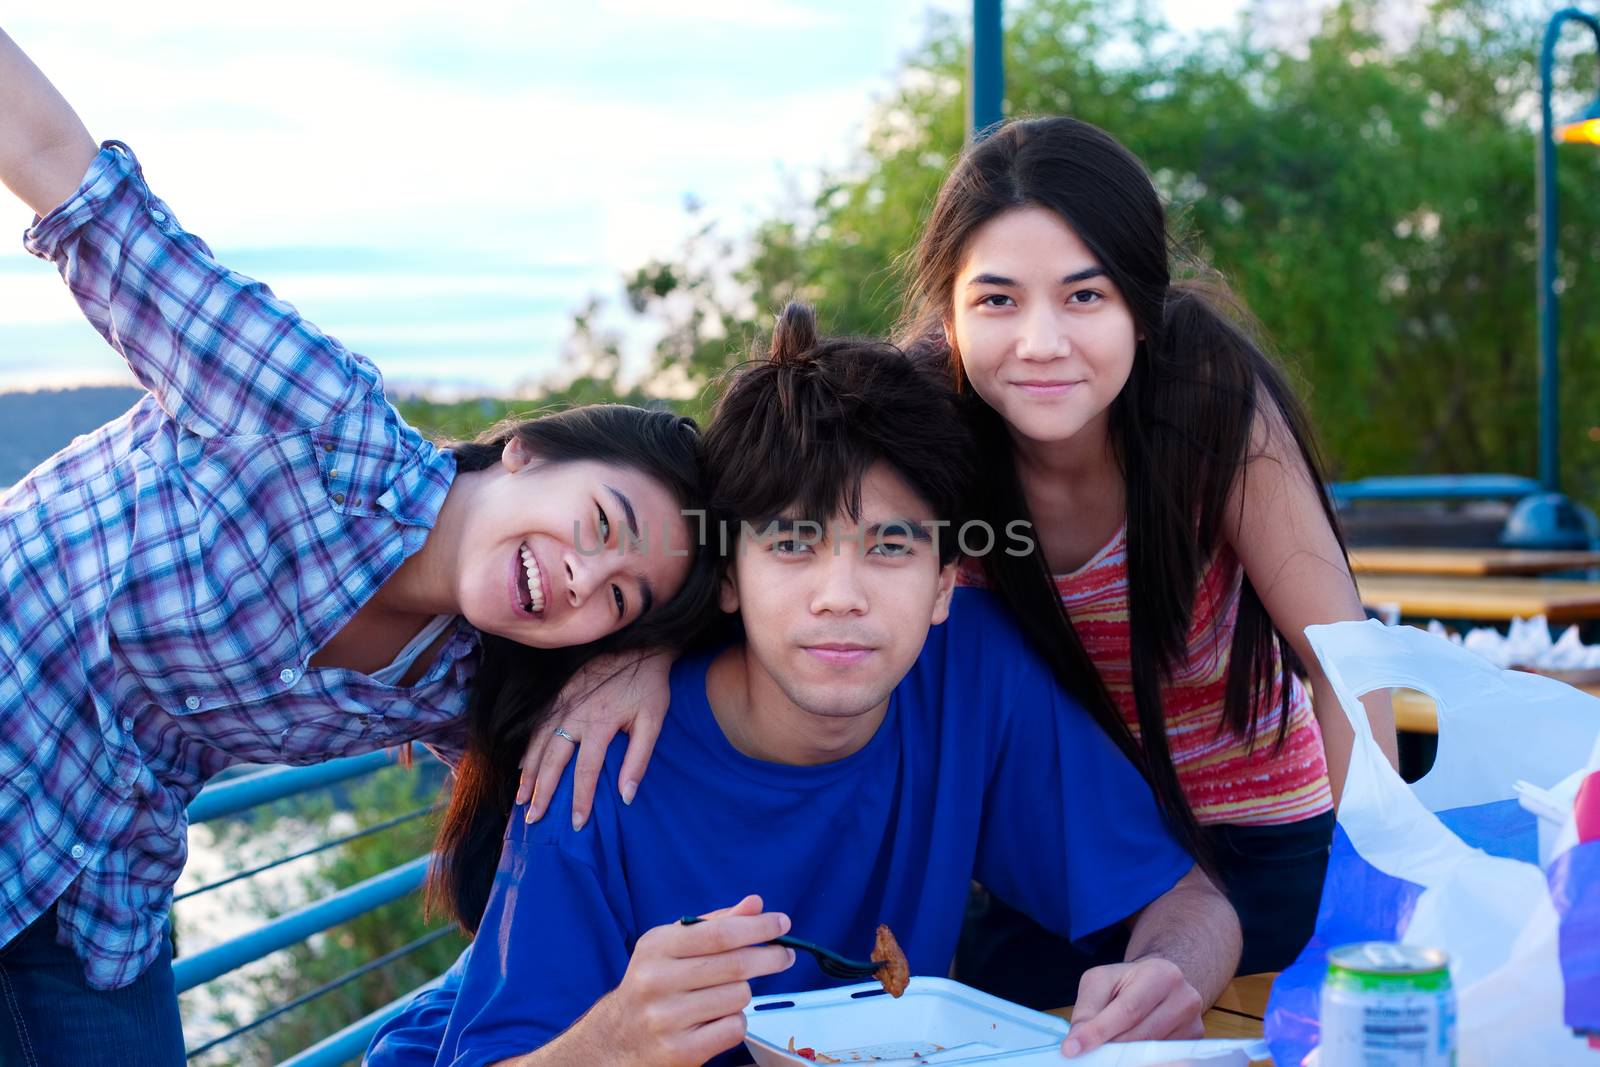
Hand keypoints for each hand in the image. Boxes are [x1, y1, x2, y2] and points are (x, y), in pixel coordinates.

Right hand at [520, 648, 672, 828]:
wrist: (639, 644)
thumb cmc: (650, 686)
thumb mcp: (654, 721)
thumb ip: (639, 759)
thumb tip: (627, 797)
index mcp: (600, 725)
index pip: (585, 772)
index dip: (579, 800)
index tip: (575, 824)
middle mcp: (575, 716)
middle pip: (552, 762)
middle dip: (542, 793)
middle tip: (533, 819)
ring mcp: (563, 704)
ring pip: (538, 745)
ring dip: (528, 774)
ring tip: (521, 800)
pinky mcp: (559, 695)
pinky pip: (537, 727)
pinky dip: (527, 749)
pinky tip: (521, 766)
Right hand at [586, 895, 794, 1066]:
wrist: (617, 1038)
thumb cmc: (654, 984)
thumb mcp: (673, 945)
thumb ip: (714, 924)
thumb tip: (755, 905)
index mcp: (657, 947)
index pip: (720, 933)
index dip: (758, 927)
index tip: (782, 923)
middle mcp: (657, 980)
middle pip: (736, 965)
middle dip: (770, 957)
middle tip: (785, 955)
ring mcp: (667, 1018)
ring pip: (738, 997)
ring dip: (743, 993)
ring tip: (726, 994)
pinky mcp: (680, 1050)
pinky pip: (733, 1028)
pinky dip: (735, 1021)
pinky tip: (716, 1019)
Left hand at [1061, 957, 1204, 1056]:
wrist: (1160, 980)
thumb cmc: (1127, 981)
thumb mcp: (1101, 981)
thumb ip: (1087, 1009)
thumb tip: (1077, 1041)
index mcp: (1160, 974)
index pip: (1126, 1011)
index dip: (1098, 1032)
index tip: (1072, 1049)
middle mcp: (1184, 998)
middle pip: (1140, 1035)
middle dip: (1109, 1047)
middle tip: (1087, 1054)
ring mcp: (1193, 1022)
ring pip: (1151, 1051)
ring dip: (1124, 1056)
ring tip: (1106, 1050)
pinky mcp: (1194, 1040)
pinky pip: (1163, 1058)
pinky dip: (1140, 1059)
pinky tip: (1127, 1054)